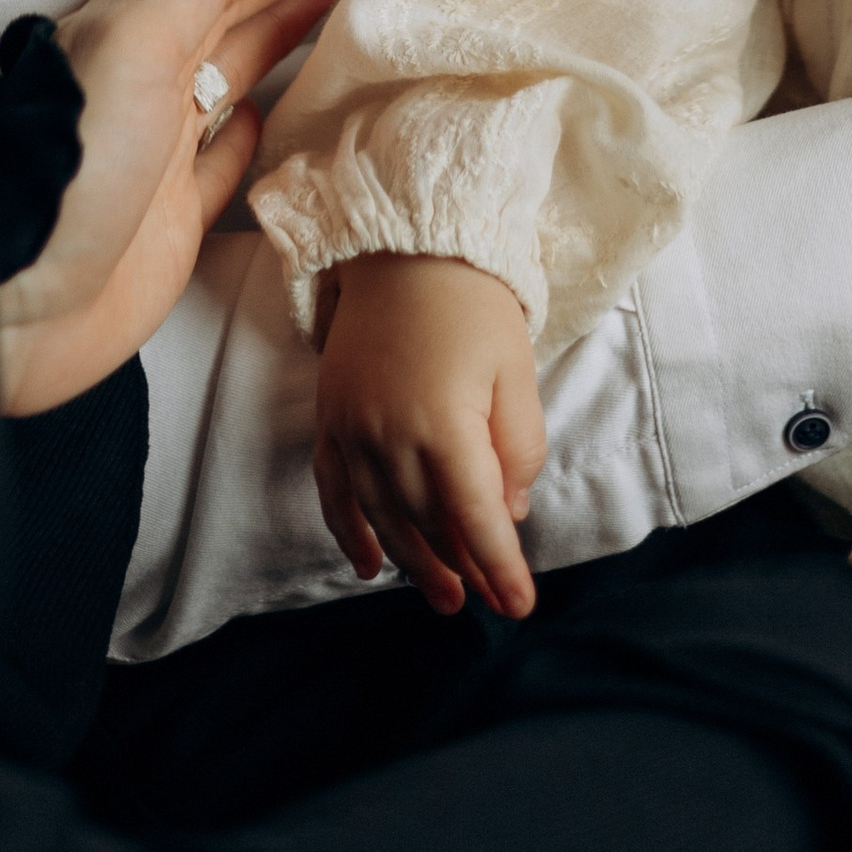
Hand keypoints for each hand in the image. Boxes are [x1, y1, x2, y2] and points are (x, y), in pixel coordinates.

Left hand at [0, 0, 374, 415]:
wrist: (14, 301)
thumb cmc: (64, 168)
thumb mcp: (133, 46)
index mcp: (135, 24)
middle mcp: (148, 75)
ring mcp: (162, 145)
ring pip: (236, 64)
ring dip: (285, 23)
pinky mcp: (172, 215)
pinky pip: (226, 158)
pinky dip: (254, 127)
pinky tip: (272, 111)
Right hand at [312, 254, 547, 618]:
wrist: (404, 245)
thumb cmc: (474, 304)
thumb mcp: (518, 371)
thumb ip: (518, 447)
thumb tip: (508, 512)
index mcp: (445, 424)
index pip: (477, 518)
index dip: (501, 569)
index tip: (520, 606)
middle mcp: (391, 435)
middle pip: (428, 524)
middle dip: (460, 569)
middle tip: (482, 603)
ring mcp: (353, 428)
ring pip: (382, 517)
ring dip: (413, 562)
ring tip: (441, 595)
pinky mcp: (331, 417)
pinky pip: (334, 490)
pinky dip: (349, 532)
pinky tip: (370, 565)